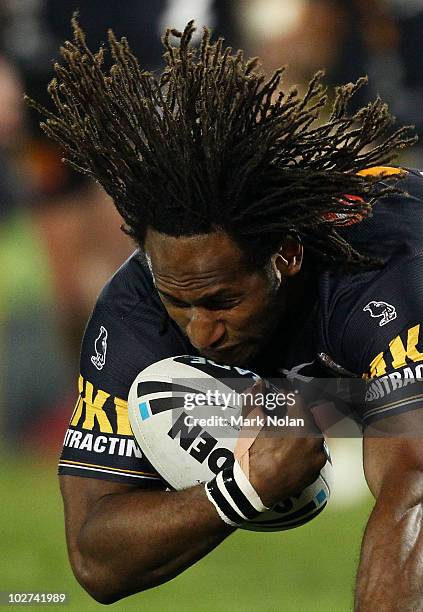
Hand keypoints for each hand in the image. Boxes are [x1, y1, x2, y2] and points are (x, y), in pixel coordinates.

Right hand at [247, 379, 326, 506]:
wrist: (255, 490)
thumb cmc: (253, 455)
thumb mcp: (251, 424)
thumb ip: (255, 400)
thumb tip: (258, 384)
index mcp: (301, 426)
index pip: (298, 400)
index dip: (287, 394)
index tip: (280, 394)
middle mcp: (315, 440)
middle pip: (308, 417)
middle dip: (295, 412)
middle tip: (282, 412)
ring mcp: (317, 457)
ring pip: (312, 435)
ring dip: (301, 429)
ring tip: (285, 431)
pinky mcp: (316, 471)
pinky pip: (313, 452)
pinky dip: (304, 447)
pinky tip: (290, 449)